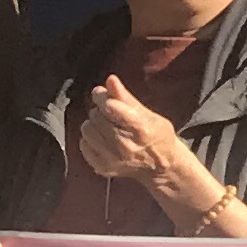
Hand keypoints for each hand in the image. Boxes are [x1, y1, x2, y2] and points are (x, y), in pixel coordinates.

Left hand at [76, 74, 215, 220]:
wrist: (162, 167)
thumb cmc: (157, 135)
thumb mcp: (148, 114)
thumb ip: (126, 97)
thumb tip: (110, 79)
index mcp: (140, 129)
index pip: (110, 106)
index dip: (102, 96)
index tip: (102, 94)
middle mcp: (125, 145)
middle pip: (96, 116)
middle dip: (100, 110)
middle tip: (110, 113)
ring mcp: (112, 159)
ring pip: (87, 129)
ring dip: (94, 124)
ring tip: (106, 126)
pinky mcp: (102, 167)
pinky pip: (83, 144)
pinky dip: (90, 139)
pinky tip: (103, 139)